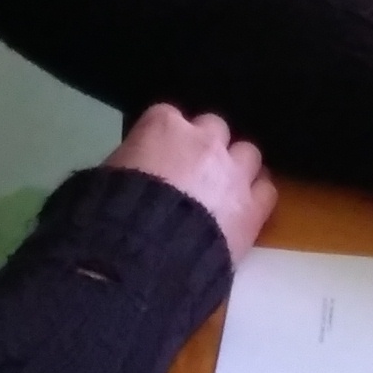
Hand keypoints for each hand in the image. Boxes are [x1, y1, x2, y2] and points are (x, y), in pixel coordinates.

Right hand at [104, 102, 274, 261]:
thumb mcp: (105, 176)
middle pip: (214, 128)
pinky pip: (266, 188)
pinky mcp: (253, 206)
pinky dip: (256, 195)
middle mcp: (204, 140)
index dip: (165, 137)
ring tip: (225, 189)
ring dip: (236, 166)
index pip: (168, 116)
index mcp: (163, 126)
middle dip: (206, 146)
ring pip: (247, 152)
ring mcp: (233, 171)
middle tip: (194, 172)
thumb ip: (127, 161)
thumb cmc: (111, 214)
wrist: (142, 255)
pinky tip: (245, 207)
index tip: (159, 154)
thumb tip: (130, 166)